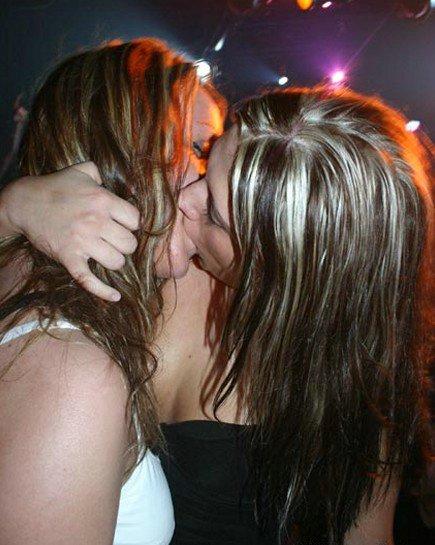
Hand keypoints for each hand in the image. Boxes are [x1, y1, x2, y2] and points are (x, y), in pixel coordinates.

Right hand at [0, 162, 139, 300]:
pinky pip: (90, 280)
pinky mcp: (69, 257)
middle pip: (130, 244)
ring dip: (114, 261)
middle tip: (115, 241)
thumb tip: (127, 182)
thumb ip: (104, 173)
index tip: (123, 225)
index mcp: (103, 200)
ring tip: (106, 254)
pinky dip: (104, 292)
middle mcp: (96, 221)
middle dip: (125, 245)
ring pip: (116, 262)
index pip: (135, 220)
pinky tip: (115, 297)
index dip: (132, 225)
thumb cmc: (56, 186)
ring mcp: (82, 241)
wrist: (24, 202)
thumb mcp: (82, 171)